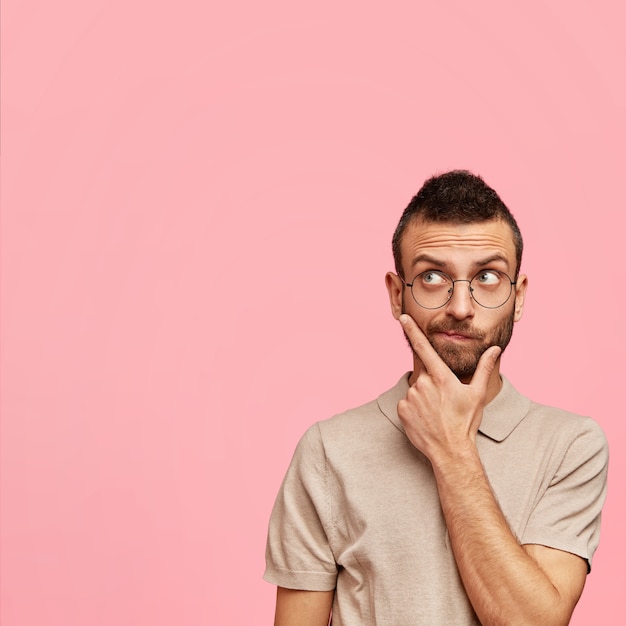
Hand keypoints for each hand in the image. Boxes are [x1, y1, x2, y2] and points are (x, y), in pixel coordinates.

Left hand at [397, 314, 500, 463]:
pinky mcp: (402, 410)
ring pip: (416, 389)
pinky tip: (426, 418)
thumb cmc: (466, 422)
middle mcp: (423, 383)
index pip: (423, 347)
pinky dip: (414, 408)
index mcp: (441, 376)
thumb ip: (484, 368)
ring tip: (437, 412)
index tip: (402, 317)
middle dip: (432, 383)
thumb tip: (495, 349)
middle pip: (423, 374)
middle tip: (444, 402)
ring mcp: (411, 397)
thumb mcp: (477, 394)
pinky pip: (407, 403)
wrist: (450, 450)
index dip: (412, 330)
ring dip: (423, 396)